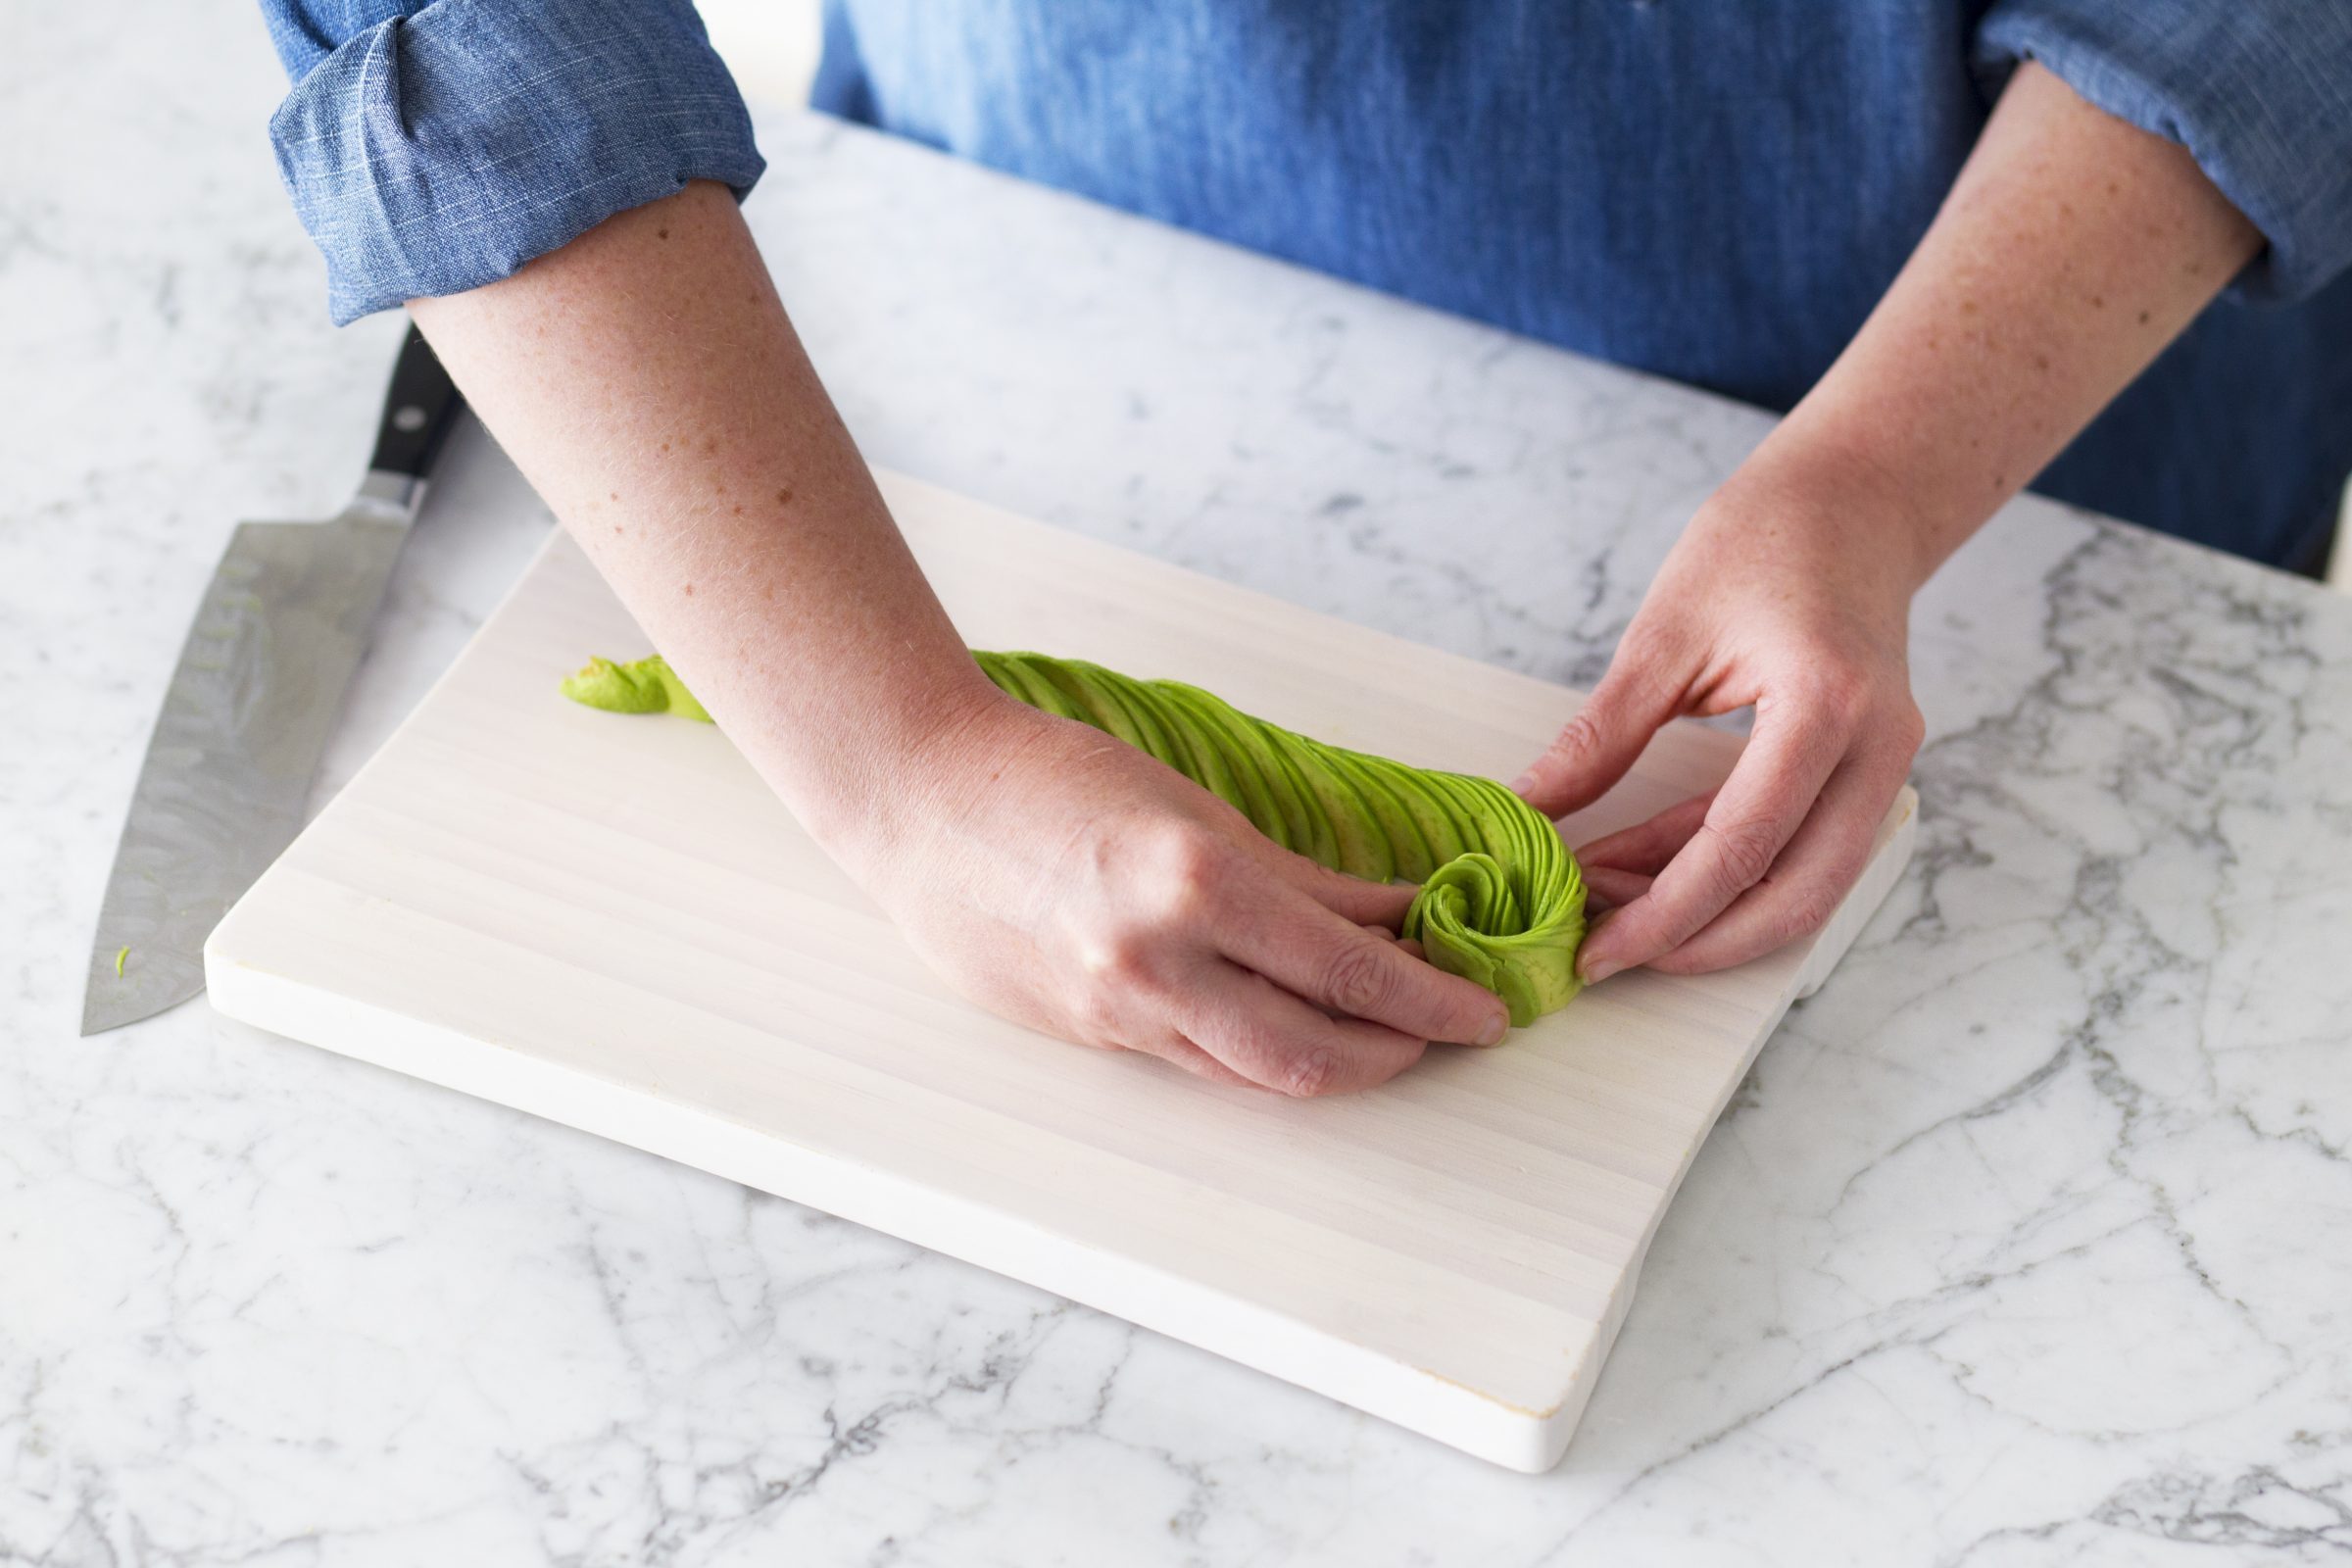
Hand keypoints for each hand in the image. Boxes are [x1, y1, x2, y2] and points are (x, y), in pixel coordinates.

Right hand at [830, 690, 1511, 1094]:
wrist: (919, 804)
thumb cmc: (1051, 779)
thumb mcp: (1193, 808)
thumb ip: (1302, 878)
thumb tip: (1399, 916)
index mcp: (1197, 882)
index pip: (1350, 967)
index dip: (1432, 998)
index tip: (1486, 1008)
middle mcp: (1159, 962)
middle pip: (1314, 1053)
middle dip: (1397, 1052)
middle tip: (1446, 1028)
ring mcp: (1119, 1011)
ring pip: (1258, 1075)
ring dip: (1336, 1065)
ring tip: (1385, 1038)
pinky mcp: (1091, 1037)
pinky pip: (1201, 1065)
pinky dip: (1262, 1055)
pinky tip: (1294, 1028)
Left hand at [1512, 468, 1925, 981]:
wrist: (1856, 498)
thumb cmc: (1763, 539)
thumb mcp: (1664, 633)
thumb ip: (1600, 735)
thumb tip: (1526, 810)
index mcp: (1826, 704)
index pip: (1743, 845)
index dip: (1664, 912)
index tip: (1594, 948)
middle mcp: (1877, 748)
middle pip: (1796, 896)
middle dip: (1698, 941)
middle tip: (1606, 953)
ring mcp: (1885, 765)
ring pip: (1806, 886)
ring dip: (1709, 911)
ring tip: (1609, 902)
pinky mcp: (1869, 772)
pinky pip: (1801, 846)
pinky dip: (1725, 868)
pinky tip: (1644, 867)